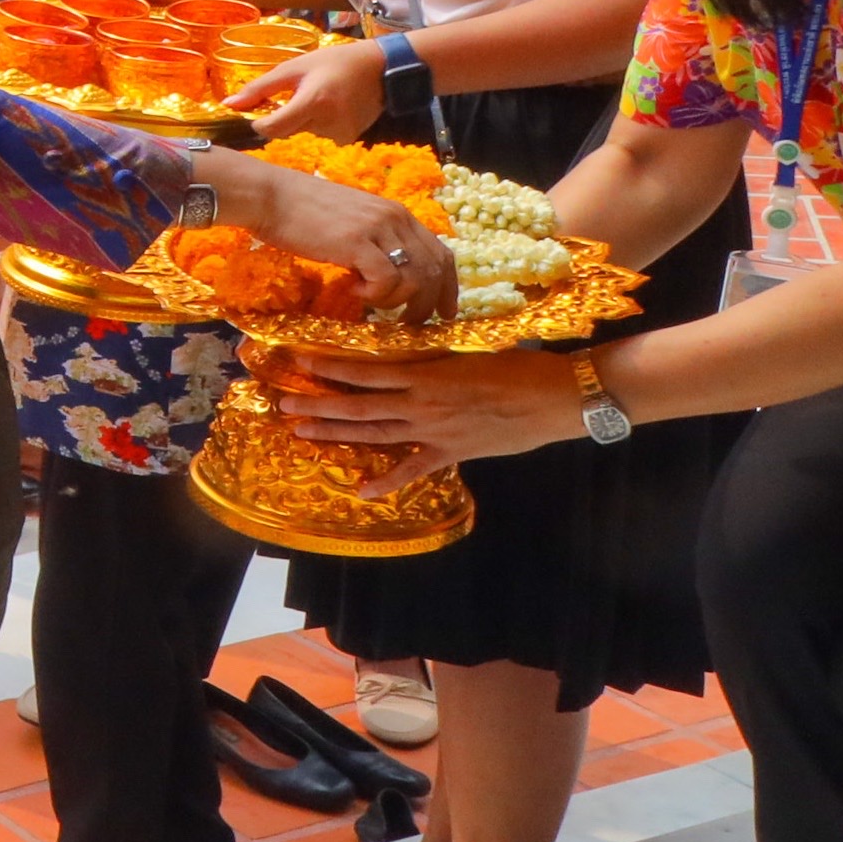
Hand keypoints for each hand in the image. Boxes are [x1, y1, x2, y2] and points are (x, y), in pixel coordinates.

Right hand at [192, 144, 454, 318]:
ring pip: (415, 278)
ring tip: (371, 304)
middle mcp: (395, 218)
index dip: (448, 287)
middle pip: (434, 270)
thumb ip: (375, 241)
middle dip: (427, 304)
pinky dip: (374, 294)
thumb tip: (385, 273)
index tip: (442, 311)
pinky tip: (352, 290)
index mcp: (397, 213)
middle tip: (408, 323)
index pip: (442, 253)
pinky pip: (386, 280)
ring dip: (397, 301)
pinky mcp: (356, 242)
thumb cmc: (300, 210)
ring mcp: (378, 229)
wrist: (269, 195)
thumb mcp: (351, 222)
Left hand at [229, 40, 387, 144]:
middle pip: (286, 130)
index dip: (260, 122)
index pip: (272, 128)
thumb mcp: (294, 68)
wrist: (381, 68)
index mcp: (312, 101)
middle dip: (285, 115)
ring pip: (302, 132)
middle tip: (300, 93)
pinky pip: (320, 135)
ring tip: (322, 96)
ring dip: (304, 118)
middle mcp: (327, 122)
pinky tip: (334, 107)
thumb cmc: (334, 62)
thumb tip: (228, 105)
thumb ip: (260, 88)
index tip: (262, 111)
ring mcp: (339, 134)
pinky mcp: (348, 139)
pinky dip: (319, 124)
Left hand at [265, 343, 589, 483]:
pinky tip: (362, 490)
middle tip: (283, 404)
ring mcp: (435, 430)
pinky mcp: (453, 451)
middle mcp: (422, 402)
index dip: (330, 366)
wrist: (559, 396)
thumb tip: (407, 351)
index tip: (299, 360)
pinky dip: (387, 481)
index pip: (366, 369)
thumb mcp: (468, 351)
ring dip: (337, 433)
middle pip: (359, 404)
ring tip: (302, 431)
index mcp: (426, 372)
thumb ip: (434, 357)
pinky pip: (413, 469)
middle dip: (318, 404)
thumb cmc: (520, 366)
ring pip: (375, 432)